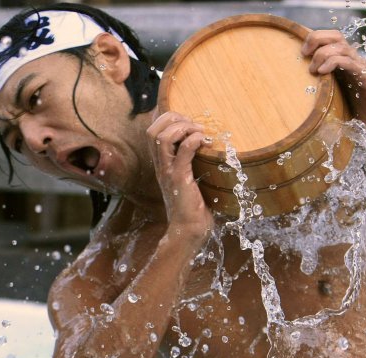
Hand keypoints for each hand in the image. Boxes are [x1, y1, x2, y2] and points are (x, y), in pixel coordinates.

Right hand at [146, 110, 213, 240]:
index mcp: (162, 164)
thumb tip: (212, 148)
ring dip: (183, 127)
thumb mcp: (191, 180)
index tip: (190, 124)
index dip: (168, 119)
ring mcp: (167, 171)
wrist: (189, 230)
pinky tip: (206, 143)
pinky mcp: (179, 178)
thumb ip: (194, 163)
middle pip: (153, 129)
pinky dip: (195, 140)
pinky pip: (183, 151)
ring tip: (200, 132)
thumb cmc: (194, 208)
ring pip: (162, 137)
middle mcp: (161, 165)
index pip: (153, 131)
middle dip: (173, 118)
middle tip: (194, 125)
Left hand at [301, 30, 365, 137]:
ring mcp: (360, 68)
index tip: (301, 54)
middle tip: (304, 54)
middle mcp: (353, 63)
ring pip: (341, 46)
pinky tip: (322, 72)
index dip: (315, 41)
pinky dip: (334, 62)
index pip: (330, 40)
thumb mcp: (338, 108)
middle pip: (335, 36)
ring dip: (323, 53)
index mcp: (345, 66)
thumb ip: (323, 106)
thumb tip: (302, 120)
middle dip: (317, 39)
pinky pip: (350, 62)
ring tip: (314, 69)